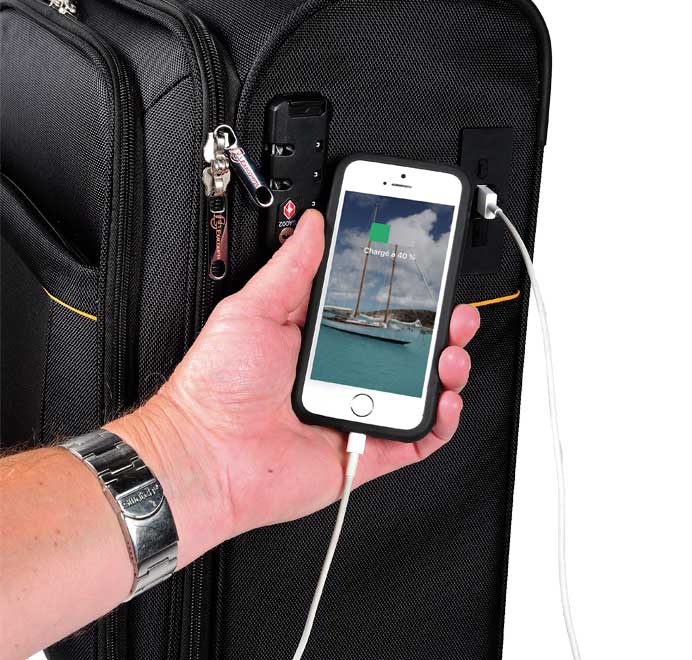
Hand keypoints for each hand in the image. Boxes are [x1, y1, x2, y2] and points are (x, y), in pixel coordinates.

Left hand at [107, 210, 479, 566]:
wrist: (205, 454)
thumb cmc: (216, 388)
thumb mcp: (253, 309)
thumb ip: (291, 268)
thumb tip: (312, 226)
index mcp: (319, 339)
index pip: (375, 310)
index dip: (405, 294)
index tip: (426, 273)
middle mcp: (342, 373)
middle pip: (407, 348)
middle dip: (438, 326)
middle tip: (451, 310)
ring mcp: (357, 411)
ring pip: (419, 389)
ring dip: (447, 367)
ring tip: (450, 349)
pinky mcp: (367, 449)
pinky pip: (416, 437)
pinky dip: (441, 421)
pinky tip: (443, 397)